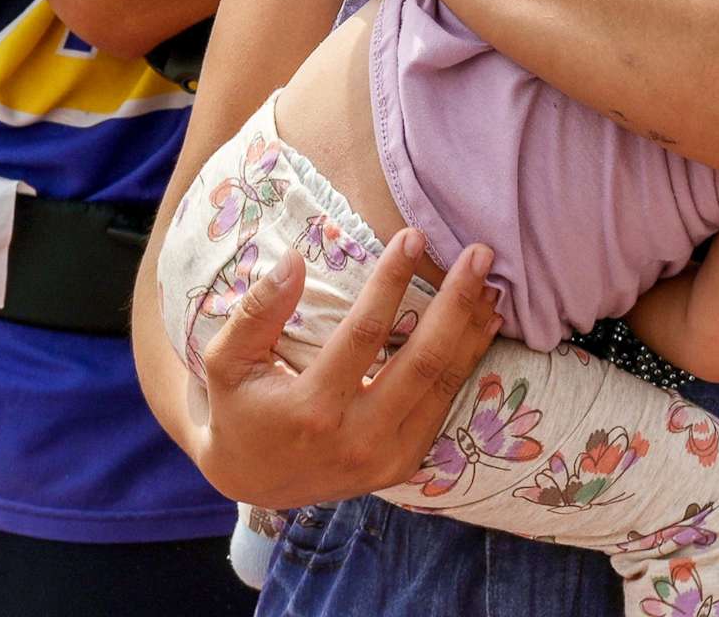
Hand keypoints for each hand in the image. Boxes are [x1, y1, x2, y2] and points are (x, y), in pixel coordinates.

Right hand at [188, 229, 500, 509]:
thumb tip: (295, 260)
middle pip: (423, 362)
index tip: (413, 236)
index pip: (365, 335)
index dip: (392, 281)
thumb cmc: (238, 409)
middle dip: (456, 302)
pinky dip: (467, 363)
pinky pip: (444, 407)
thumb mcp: (226, 361)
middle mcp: (356, 440)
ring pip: (444, 385)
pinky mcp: (403, 465)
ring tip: (492, 282)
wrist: (251, 482)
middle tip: (480, 253)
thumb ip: (256, 311)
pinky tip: (482, 325)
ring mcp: (385, 458)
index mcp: (312, 411)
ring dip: (472, 330)